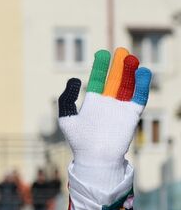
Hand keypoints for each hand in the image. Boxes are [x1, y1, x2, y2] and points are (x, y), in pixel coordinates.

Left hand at [58, 47, 150, 167]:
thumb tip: (74, 79)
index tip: (102, 54)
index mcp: (93, 103)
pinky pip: (139, 97)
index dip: (101, 67)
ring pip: (128, 86)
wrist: (96, 158)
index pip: (99, 80)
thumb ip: (66, 99)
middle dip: (118, 66)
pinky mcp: (132, 114)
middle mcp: (108, 103)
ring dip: (130, 72)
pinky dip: (142, 85)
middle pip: (115, 80)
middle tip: (121, 51)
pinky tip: (143, 73)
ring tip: (131, 59)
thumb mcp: (67, 118)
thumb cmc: (79, 141)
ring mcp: (121, 108)